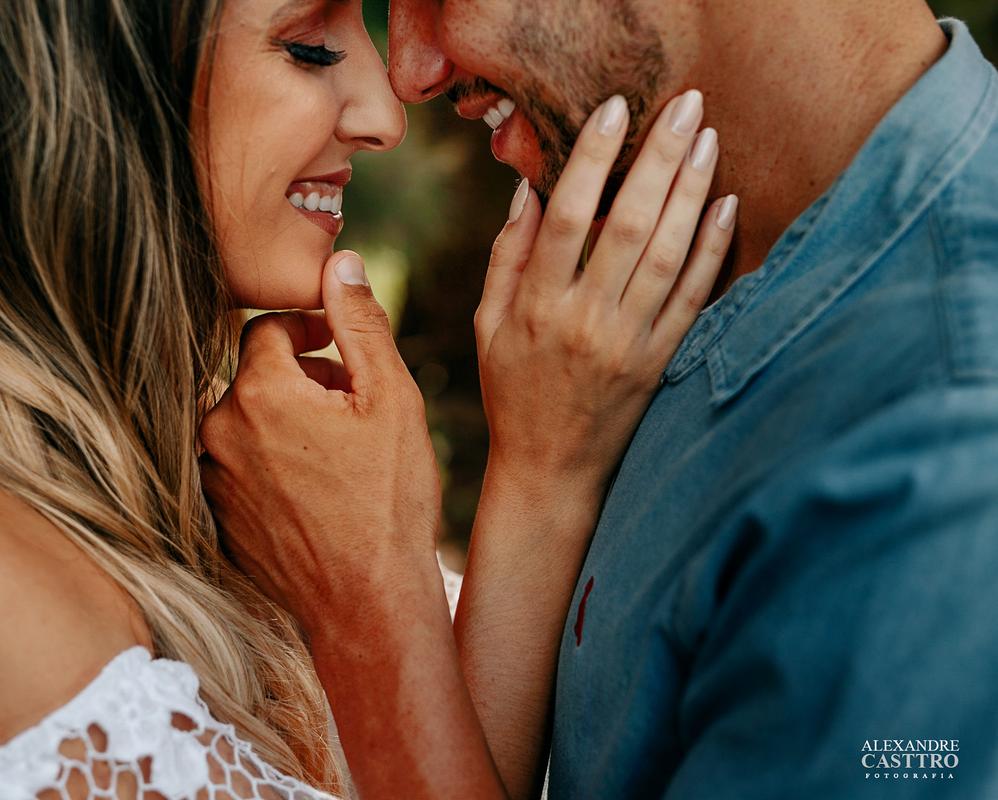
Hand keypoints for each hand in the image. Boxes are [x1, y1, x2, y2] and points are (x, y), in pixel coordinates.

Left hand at [199, 252, 440, 631]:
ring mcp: (211, 478)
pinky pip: (237, 465)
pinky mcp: (215, 516)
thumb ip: (359, 322)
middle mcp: (218, 431)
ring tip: (338, 450)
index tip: (340, 347)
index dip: (310, 329)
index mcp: (257, 393)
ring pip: (246, 421)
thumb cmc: (387, 501)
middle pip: (254, 375)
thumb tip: (341, 262)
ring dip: (286, 420)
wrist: (368, 603)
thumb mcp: (390, 398)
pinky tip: (315, 488)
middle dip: (301, 377)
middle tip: (351, 404)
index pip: (267, 329)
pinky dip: (271, 461)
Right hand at [476, 90, 734, 492]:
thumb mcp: (488, 325)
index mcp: (536, 306)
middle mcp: (584, 320)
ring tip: (708, 139)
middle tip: (685, 106)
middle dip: (658, 158)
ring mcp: (628, 343)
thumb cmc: (513, 393)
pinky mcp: (661, 363)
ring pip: (667, 255)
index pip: (566, 218)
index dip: (591, 159)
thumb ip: (507, 257)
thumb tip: (527, 189)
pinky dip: (712, 250)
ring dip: (691, 192)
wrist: (550, 471)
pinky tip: (725, 205)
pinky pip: (694, 299)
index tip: (615, 111)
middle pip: (627, 225)